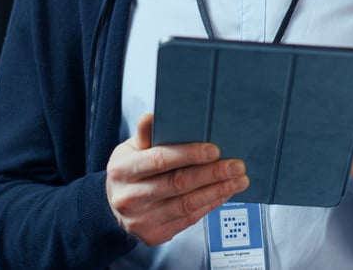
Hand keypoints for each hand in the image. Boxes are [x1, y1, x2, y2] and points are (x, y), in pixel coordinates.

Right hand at [106, 113, 248, 245]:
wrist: (113, 206)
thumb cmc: (129, 172)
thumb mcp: (131, 149)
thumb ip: (145, 134)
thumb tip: (152, 116)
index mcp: (123, 170)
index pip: (160, 160)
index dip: (189, 154)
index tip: (214, 150)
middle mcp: (130, 197)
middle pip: (178, 184)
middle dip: (212, 174)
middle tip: (236, 166)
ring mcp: (141, 220)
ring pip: (187, 204)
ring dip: (218, 191)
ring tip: (238, 180)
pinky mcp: (154, 235)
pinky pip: (189, 219)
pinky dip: (210, 205)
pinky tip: (224, 193)